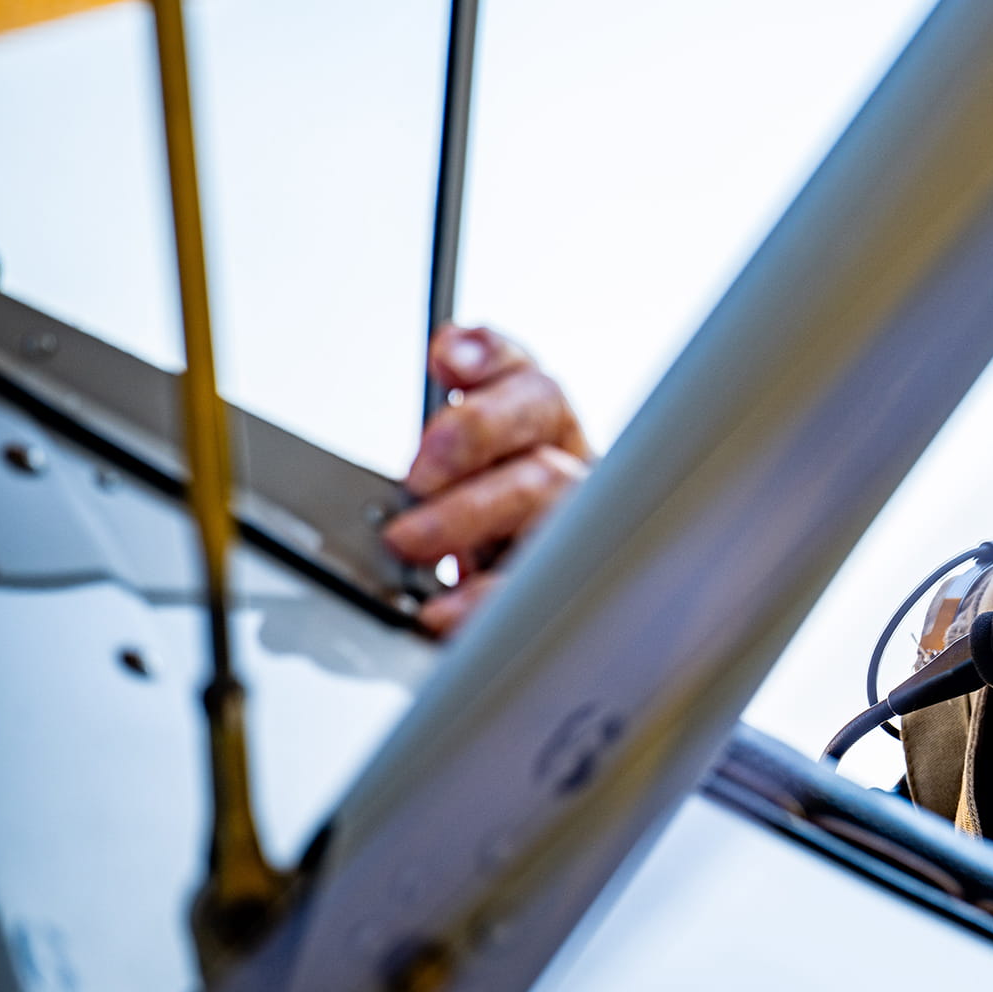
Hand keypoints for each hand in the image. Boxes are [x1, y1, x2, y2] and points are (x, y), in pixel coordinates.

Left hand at [382, 325, 591, 635]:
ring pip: (550, 486)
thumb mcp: (444, 499)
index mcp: (537, 430)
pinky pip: (543, 582)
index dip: (489, 355)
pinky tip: (443, 607)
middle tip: (415, 473)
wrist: (518, 636)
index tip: (444, 360)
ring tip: (410, 541)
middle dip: (475, 428)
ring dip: (471, 510)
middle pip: (543, 407)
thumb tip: (420, 421)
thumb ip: (436, 455)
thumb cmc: (477, 555)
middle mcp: (567, 461)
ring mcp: (582, 519)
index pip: (521, 369)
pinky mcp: (574, 582)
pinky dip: (486, 595)